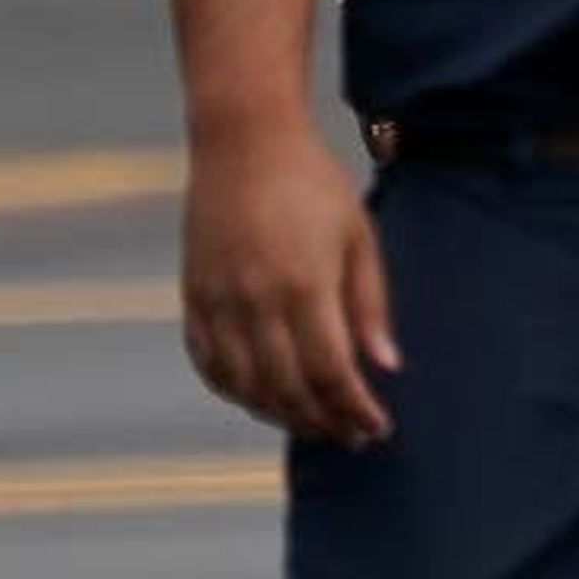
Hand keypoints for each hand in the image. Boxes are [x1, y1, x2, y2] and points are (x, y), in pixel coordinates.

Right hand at [179, 127, 396, 445]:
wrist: (244, 142)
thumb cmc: (313, 184)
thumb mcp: (359, 236)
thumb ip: (369, 304)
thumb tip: (386, 366)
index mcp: (304, 285)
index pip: (330, 372)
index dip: (354, 408)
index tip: (377, 427)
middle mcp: (255, 301)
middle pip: (286, 389)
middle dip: (323, 421)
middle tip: (351, 436)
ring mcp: (217, 302)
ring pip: (244, 386)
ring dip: (280, 415)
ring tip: (314, 423)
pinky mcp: (193, 298)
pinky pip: (209, 364)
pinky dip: (235, 392)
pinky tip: (262, 398)